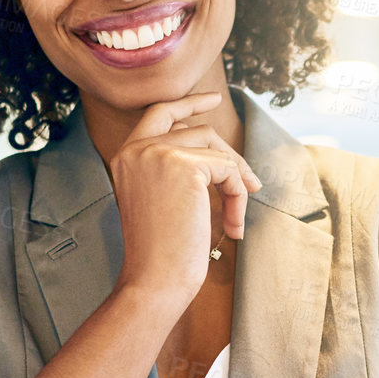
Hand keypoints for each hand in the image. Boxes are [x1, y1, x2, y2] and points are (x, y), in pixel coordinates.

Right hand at [110, 90, 261, 307]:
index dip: (189, 104)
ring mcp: (158, 152)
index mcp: (126, 156)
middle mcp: (137, 148)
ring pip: (217, 151)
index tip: (215, 98)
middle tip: (252, 182)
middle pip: (197, 130)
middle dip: (229, 154)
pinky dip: (238, 197)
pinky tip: (233, 226)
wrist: (155, 279)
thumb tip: (223, 155)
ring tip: (234, 219)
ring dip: (236, 184)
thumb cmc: (161, 252)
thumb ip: (177, 169)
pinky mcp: (183, 164)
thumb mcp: (162, 200)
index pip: (160, 113)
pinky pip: (228, 169)